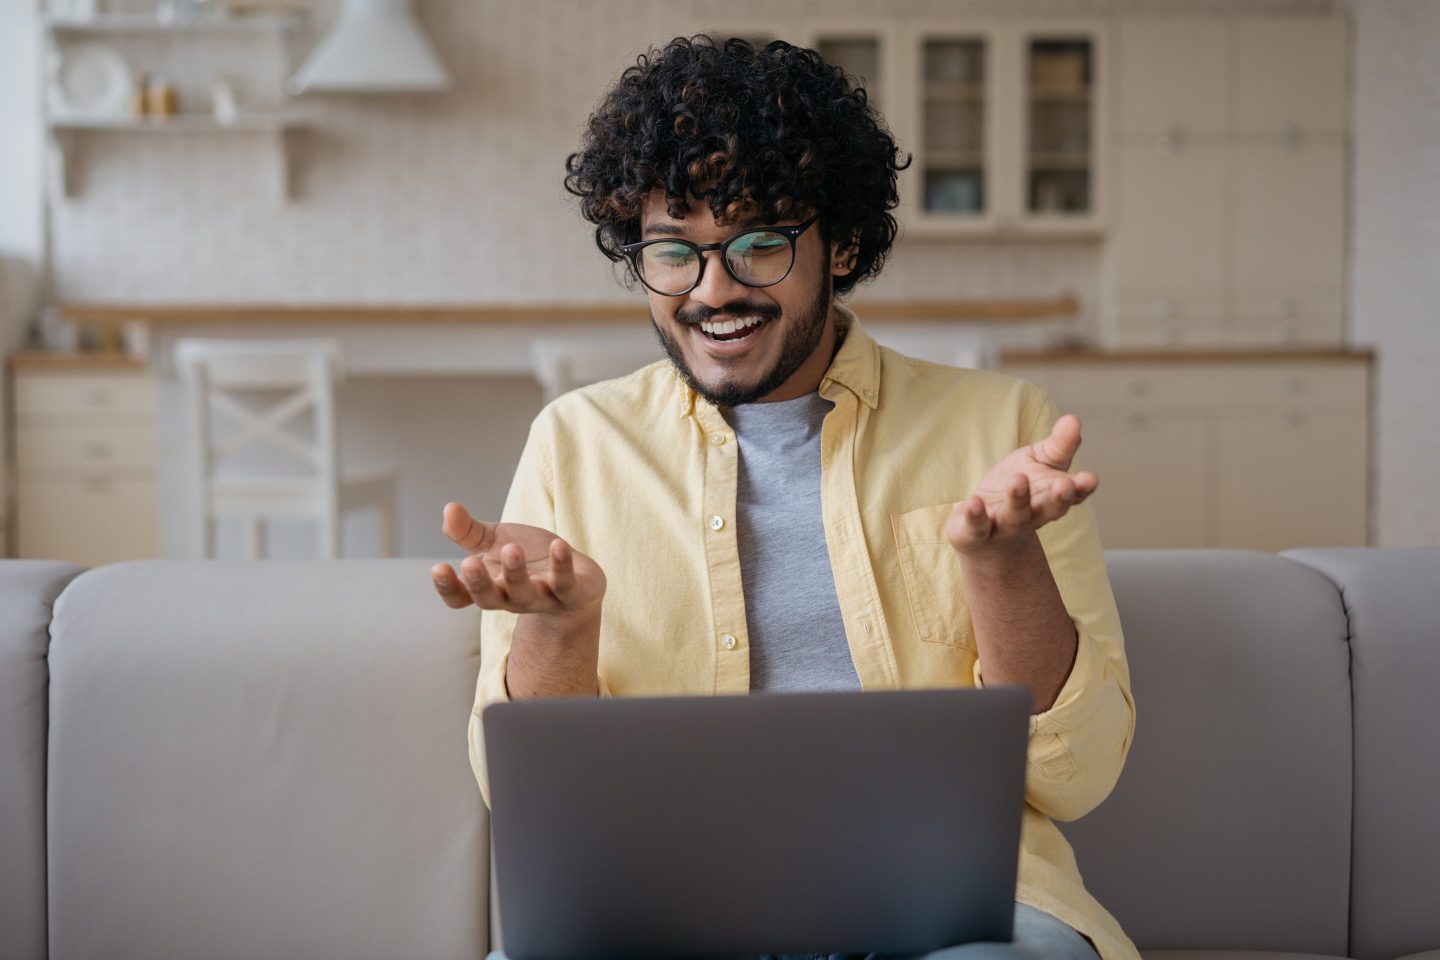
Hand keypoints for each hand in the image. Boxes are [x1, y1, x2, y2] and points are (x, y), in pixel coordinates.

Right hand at [431, 502, 605, 616]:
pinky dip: (561, 566)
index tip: (439, 568)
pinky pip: (565, 585)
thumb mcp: (496, 541)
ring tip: (512, 548)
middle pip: (489, 599)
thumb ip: (469, 530)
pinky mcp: (572, 594)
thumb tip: (448, 509)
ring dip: (516, 573)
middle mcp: (511, 598)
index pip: (460, 597)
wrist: (576, 580)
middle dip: (479, 583)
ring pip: (524, 595)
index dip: (448, 587)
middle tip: (470, 562)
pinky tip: (558, 545)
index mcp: (489, 587)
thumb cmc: (529, 559)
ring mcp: (541, 599)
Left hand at [946, 413, 1097, 559]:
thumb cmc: (1020, 489)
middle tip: (1065, 483)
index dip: (1082, 488)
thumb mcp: (1039, 461)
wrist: (985, 532)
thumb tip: (1074, 420)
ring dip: (1018, 500)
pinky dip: (975, 517)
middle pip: (1049, 509)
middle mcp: (1033, 515)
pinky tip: (974, 503)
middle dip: (1058, 498)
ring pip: (1015, 517)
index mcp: (1051, 498)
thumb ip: (1058, 445)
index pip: (1072, 495)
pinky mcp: (976, 533)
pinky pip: (977, 527)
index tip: (1090, 478)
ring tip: (1017, 480)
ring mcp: (1004, 526)